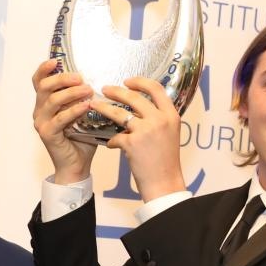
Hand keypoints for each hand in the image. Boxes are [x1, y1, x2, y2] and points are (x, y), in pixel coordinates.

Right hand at [31, 58, 96, 183]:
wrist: (77, 165)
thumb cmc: (81, 139)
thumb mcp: (82, 114)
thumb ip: (84, 98)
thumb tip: (101, 80)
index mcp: (45, 103)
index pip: (39, 81)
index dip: (44, 69)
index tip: (56, 61)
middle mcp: (39, 110)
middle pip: (45, 87)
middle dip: (63, 79)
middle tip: (81, 77)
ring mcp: (42, 122)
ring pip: (52, 100)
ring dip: (72, 93)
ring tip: (88, 90)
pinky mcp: (48, 134)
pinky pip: (60, 118)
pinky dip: (74, 110)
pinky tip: (87, 106)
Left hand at [89, 77, 186, 200]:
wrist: (164, 184)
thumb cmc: (166, 161)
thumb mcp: (170, 133)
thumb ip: (159, 118)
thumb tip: (141, 108)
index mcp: (171, 115)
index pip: (156, 88)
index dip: (140, 81)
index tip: (128, 81)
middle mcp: (160, 119)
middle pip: (134, 97)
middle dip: (116, 91)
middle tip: (105, 89)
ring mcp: (146, 130)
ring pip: (119, 113)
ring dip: (104, 108)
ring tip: (94, 105)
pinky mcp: (132, 143)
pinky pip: (116, 136)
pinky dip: (112, 141)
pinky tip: (111, 145)